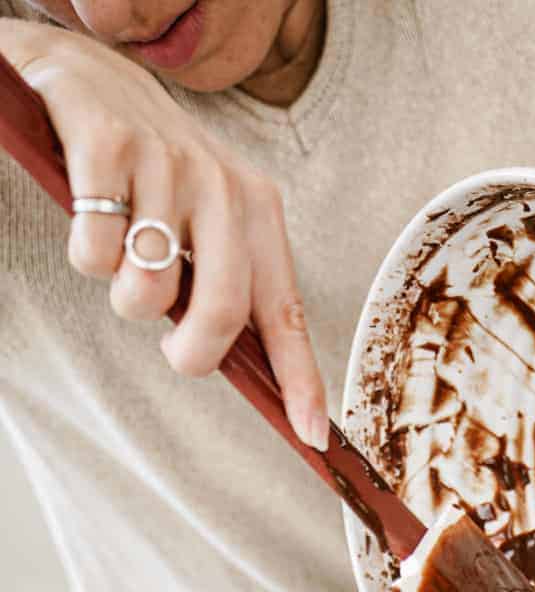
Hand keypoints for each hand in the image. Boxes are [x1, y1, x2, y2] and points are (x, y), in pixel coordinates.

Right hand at [0, 19, 327, 448]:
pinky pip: (96, 254)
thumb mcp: (210, 218)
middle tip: (173, 349)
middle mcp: (222, 186)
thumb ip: (229, 282)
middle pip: (222, 314)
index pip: (287, 312)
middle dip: (191, 354)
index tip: (313, 436)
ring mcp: (167, 163)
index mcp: (257, 210)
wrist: (90, 74)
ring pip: (148, 292)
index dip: (302, 380)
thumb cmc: (156, 169)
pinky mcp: (109, 147)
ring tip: (121, 256)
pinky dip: (85, 254)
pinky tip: (89, 216)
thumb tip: (251, 370)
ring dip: (125, 297)